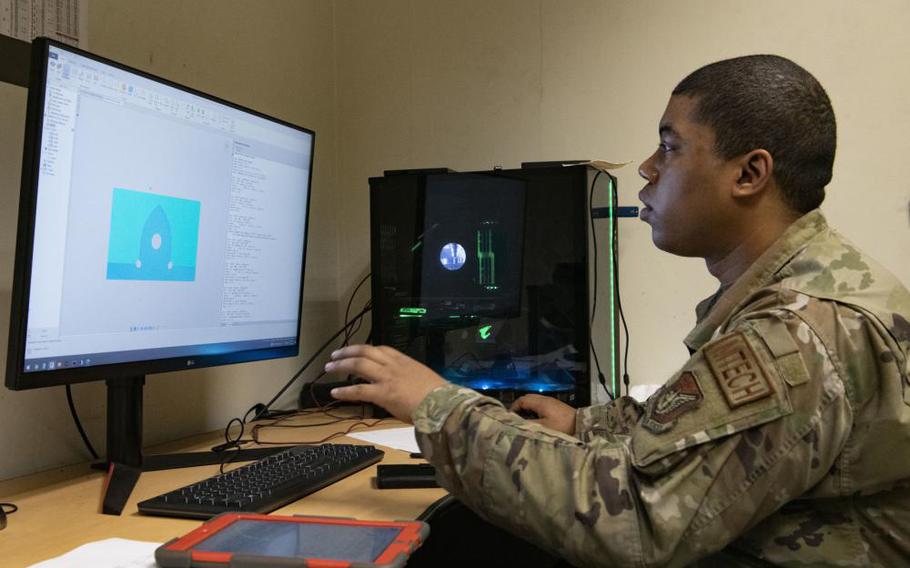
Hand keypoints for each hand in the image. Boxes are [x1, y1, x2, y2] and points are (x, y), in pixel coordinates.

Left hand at [325, 344, 446, 422]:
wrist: (444, 404)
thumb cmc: (439, 396)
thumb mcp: (425, 379)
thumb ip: (411, 378)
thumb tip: (405, 386)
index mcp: (405, 361)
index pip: (381, 349)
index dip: (365, 349)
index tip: (356, 351)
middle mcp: (394, 366)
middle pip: (365, 351)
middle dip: (347, 352)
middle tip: (334, 355)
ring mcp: (387, 378)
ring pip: (359, 365)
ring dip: (341, 365)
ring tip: (329, 367)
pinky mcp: (384, 394)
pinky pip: (359, 390)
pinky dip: (345, 391)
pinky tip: (335, 393)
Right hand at [510, 394, 576, 434]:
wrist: (582, 424)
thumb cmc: (563, 426)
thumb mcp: (544, 428)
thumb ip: (529, 425)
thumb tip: (516, 424)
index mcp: (540, 402)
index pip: (521, 400)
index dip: (513, 407)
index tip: (510, 417)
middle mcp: (545, 399)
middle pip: (527, 398)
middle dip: (519, 407)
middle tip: (515, 418)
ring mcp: (551, 402)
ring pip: (534, 401)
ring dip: (527, 408)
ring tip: (524, 420)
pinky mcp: (556, 406)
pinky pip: (540, 404)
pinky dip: (534, 410)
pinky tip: (536, 420)